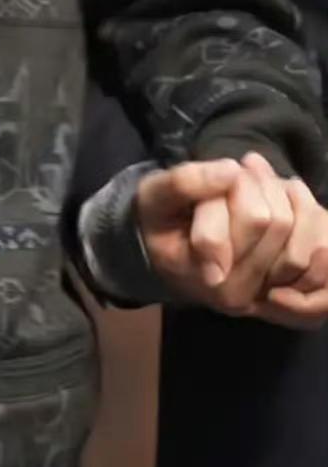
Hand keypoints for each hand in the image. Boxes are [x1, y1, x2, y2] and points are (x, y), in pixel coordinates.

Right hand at [137, 154, 327, 328]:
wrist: (169, 252)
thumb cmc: (161, 223)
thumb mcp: (155, 196)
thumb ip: (184, 184)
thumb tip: (230, 172)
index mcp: (208, 278)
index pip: (252, 218)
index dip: (238, 184)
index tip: (226, 170)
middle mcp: (240, 296)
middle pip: (273, 221)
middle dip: (258, 185)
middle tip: (241, 171)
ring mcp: (266, 296)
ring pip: (297, 229)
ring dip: (283, 195)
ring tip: (259, 183)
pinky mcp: (290, 292)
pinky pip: (319, 252)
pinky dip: (310, 217)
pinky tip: (289, 201)